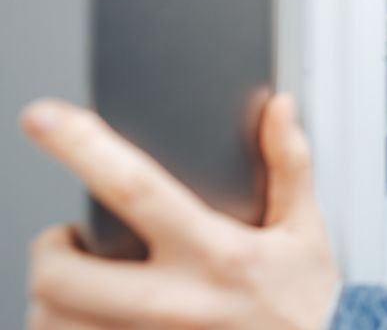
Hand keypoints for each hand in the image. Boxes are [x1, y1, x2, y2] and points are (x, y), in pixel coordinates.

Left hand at [22, 94, 339, 329]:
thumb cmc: (308, 308)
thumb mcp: (306, 233)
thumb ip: (289, 167)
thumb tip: (279, 110)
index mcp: (217, 254)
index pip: (136, 189)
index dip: (84, 149)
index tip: (45, 119)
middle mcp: (177, 303)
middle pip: (63, 276)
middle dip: (49, 251)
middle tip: (68, 243)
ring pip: (55, 323)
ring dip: (54, 303)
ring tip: (83, 288)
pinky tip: (98, 320)